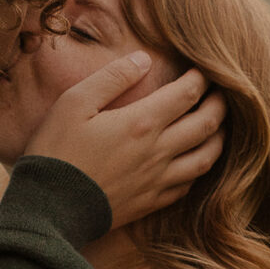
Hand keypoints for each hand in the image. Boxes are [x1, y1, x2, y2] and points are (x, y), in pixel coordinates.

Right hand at [25, 53, 226, 228]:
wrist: (48, 208)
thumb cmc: (56, 151)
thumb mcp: (73, 103)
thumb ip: (111, 77)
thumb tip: (144, 59)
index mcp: (141, 122)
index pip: (187, 93)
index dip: (201, 78)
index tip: (202, 69)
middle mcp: (158, 152)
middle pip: (206, 124)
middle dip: (219, 104)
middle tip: (221, 93)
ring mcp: (156, 180)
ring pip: (206, 158)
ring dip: (218, 139)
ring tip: (217, 127)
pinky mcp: (149, 203)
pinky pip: (187, 186)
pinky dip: (198, 170)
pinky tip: (192, 162)